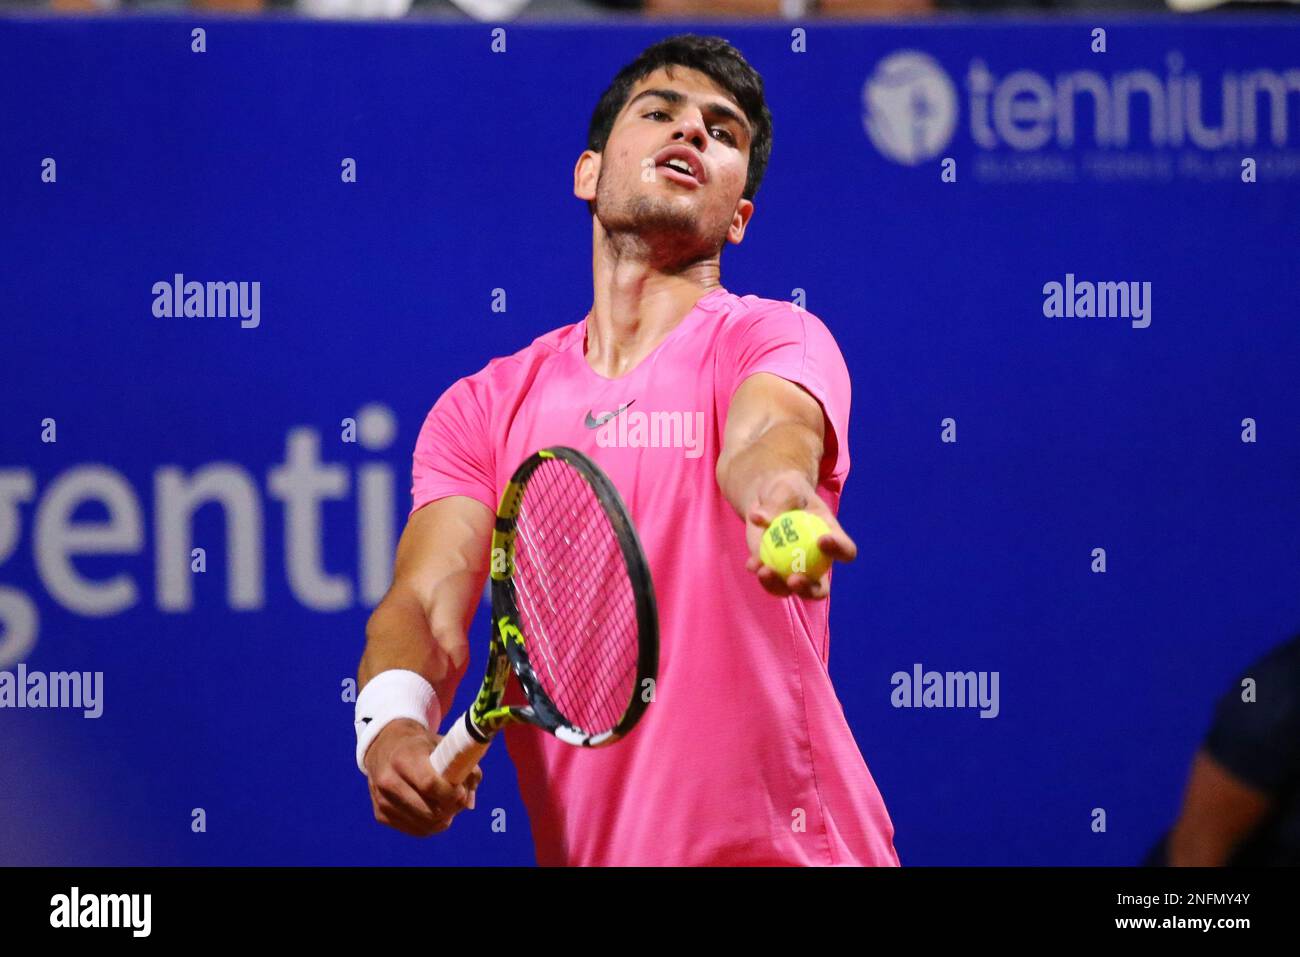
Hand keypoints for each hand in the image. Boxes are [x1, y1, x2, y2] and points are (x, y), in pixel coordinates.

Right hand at [364, 718, 482, 836]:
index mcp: (404, 758)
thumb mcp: (442, 745)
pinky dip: (431, 825)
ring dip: (442, 820)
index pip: (430, 784)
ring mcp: (382, 800)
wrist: (385, 746)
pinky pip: (414, 830)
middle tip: (459, 801)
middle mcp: (388, 780)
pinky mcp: (380, 814)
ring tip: (449, 806)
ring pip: (423, 825)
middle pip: (428, 810)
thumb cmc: (420, 746)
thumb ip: (464, 767)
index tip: (461, 791)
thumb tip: (468, 802)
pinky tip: (436, 812)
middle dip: (450, 809)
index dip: (451, 793)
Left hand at [743, 470, 856, 599]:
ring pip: (791, 590)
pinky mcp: (774, 572)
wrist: (767, 499)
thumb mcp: (785, 487)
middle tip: (794, 579)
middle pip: (820, 588)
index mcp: (832, 539)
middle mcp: (817, 563)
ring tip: (764, 571)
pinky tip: (752, 564)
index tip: (822, 540)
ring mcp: (795, 571)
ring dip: (778, 586)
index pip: (845, 551)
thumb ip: (778, 501)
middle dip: (808, 589)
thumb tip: (760, 518)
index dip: (839, 550)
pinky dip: (761, 574)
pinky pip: (769, 581)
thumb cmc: (785, 490)